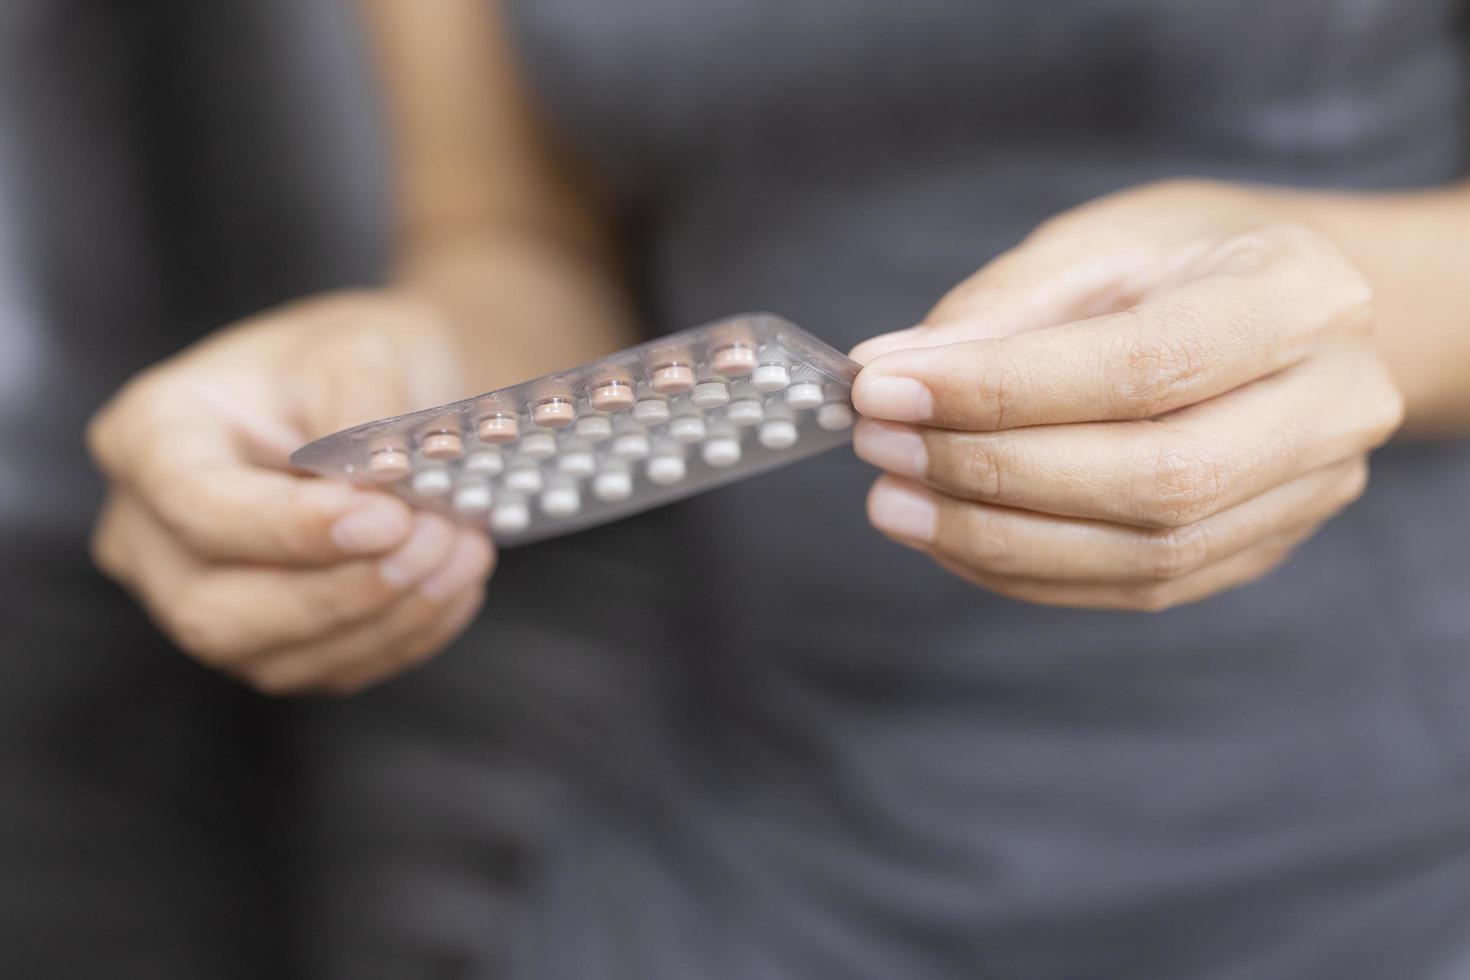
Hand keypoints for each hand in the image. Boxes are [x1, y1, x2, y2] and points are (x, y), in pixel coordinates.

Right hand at [88, 292, 493, 693]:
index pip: (196, 506)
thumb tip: (380, 488)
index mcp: (153, 435)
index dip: (291, 528)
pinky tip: (454, 586)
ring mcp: (199, 596)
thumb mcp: (360, 351)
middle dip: (341, 592)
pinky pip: (325, 671)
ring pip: (271, 658)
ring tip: (463, 553)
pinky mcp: (264, 642)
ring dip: (385, 618)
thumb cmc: (356, 364)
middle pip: (215, 609)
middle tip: (436, 540)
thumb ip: (362, 418)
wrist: (391, 395)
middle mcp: (151, 530)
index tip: (386, 517)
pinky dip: (402, 637)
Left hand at [851, 181, 1404, 610]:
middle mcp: (1333, 405)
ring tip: (895, 501)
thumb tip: (888, 369)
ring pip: (1147, 554)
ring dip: (997, 538)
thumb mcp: (1100, 242)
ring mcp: (1310, 494)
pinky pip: (1140, 588)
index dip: (1002, 390)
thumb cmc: (1188, 259)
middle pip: (1154, 477)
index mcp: (1303, 296)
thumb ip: (1000, 306)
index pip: (1144, 364)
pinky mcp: (1265, 549)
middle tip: (881, 446)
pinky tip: (949, 538)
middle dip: (992, 472)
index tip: (885, 387)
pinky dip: (1029, 572)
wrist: (1292, 308)